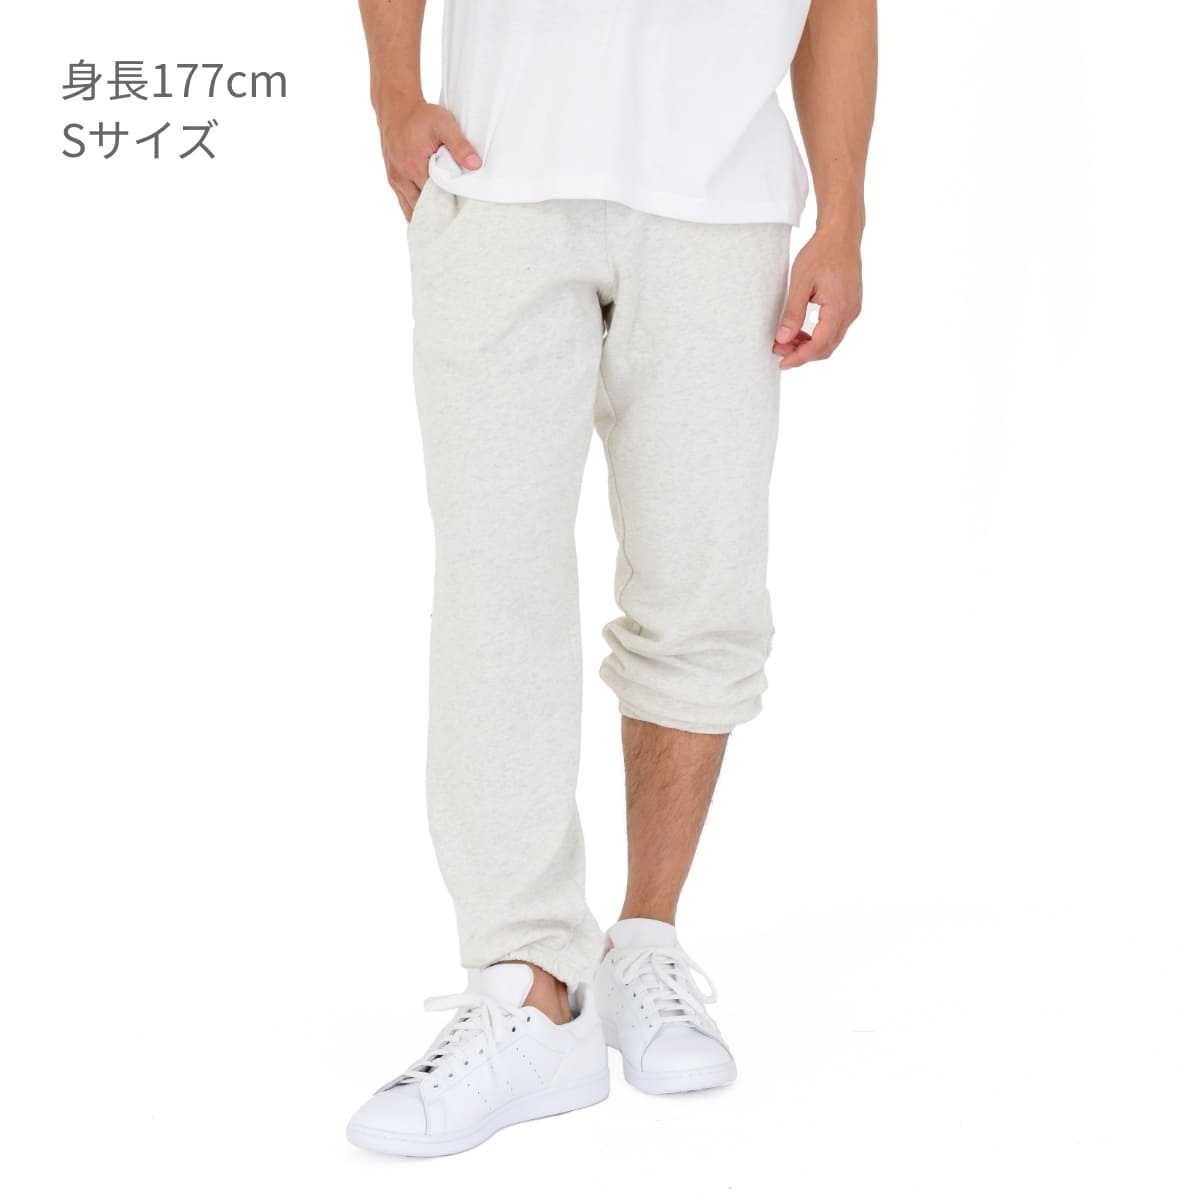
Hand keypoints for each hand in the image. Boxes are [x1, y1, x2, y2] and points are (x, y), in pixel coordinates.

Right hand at [375, 98, 480, 219]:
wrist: (395, 108)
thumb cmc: (420, 115)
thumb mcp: (443, 123)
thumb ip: (460, 145)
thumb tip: (476, 165)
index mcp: (414, 167)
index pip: (435, 199)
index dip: (449, 208)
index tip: (462, 213)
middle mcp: (401, 177)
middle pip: (422, 208)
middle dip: (438, 215)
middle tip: (456, 222)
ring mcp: (395, 180)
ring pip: (410, 209)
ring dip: (426, 216)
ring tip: (443, 224)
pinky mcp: (392, 179)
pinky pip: (404, 203)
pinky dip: (415, 210)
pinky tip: (428, 218)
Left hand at [773, 227, 862, 368]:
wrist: (841, 234)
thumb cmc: (821, 253)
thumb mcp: (801, 282)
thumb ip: (792, 313)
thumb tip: (783, 338)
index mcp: (839, 308)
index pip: (819, 345)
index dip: (799, 358)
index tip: (782, 363)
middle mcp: (850, 312)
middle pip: (826, 347)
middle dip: (802, 354)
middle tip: (779, 350)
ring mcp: (853, 310)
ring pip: (831, 341)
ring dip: (809, 346)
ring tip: (786, 341)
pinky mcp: (851, 306)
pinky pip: (834, 330)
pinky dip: (817, 336)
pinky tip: (801, 331)